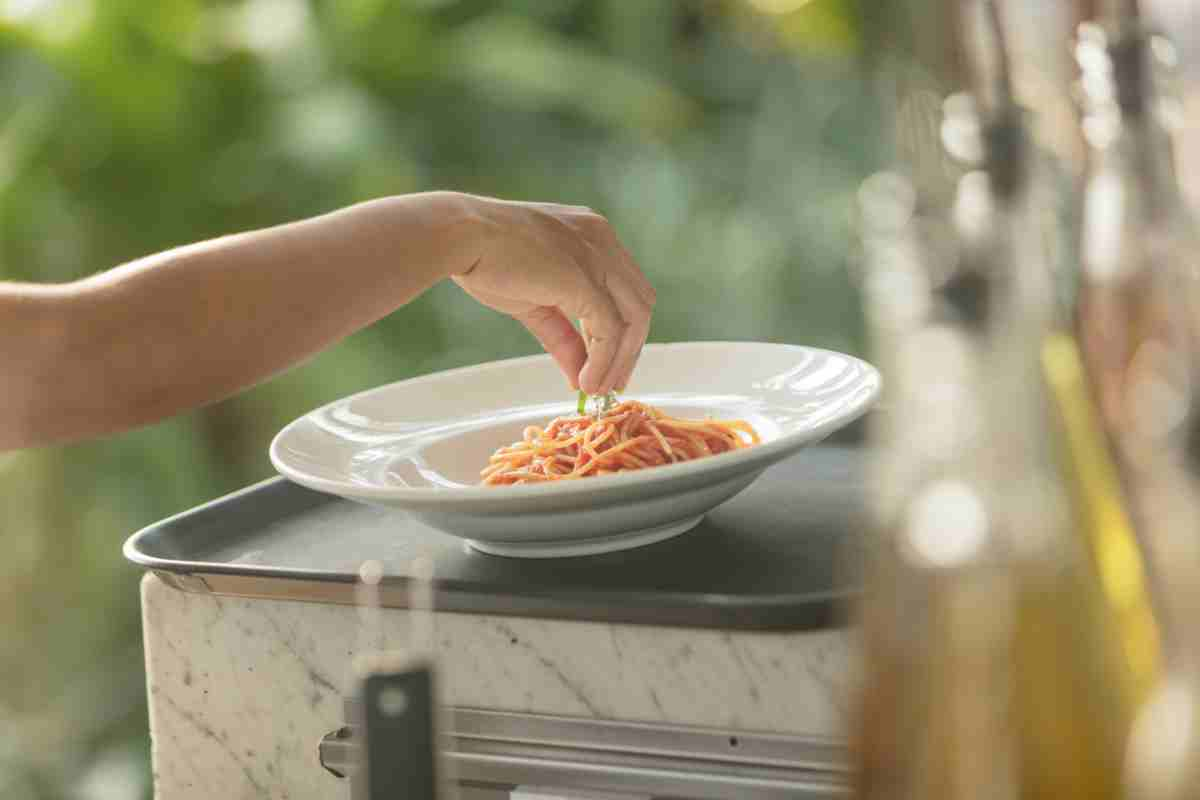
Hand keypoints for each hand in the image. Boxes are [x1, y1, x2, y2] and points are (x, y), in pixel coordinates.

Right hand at [450, 195, 655, 394]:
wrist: (459, 236)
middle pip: (640, 304)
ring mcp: (597, 256)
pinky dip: (603, 360)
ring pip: (632, 319)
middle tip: (611, 385)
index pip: (629, 289)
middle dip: (630, 350)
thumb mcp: (535, 301)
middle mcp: (603, 240)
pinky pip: (608, 329)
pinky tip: (587, 382)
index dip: (625, 331)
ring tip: (597, 390)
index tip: (611, 365)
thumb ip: (563, 336)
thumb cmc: (486, 259)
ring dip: (619, 361)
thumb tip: (579, 375)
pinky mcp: (584, 279)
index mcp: (595, 235)